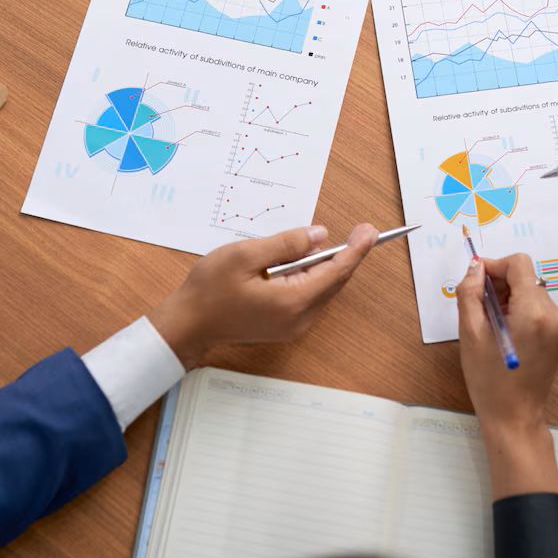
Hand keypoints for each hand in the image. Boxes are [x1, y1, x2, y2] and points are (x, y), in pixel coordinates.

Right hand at [148, 223, 378, 367]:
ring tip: (330, 243)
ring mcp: (293, 326)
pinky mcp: (284, 326)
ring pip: (322, 290)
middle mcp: (299, 318)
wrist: (187, 325)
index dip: (356, 250)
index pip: (336, 272)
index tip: (370, 231)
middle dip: (348, 256)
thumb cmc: (210, 290)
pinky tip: (304, 263)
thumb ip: (286, 244)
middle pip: (334, 283)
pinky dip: (313, 278)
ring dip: (328, 266)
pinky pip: (309, 298)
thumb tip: (319, 236)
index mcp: (293, 301)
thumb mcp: (245, 255)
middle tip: (361, 231)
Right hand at [455, 254, 557, 497]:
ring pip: (531, 292)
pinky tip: (503, 331)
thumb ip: (470, 293)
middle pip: (526, 277)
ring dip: (508, 298)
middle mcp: (553, 314)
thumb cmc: (489, 380)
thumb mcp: (471, 334)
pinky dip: (519, 310)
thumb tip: (475, 267)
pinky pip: (538, 308)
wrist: (514, 417)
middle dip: (500, 284)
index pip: (519, 264)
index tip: (476, 280)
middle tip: (478, 306)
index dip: (495, 266)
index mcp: (533, 311)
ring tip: (489, 323)